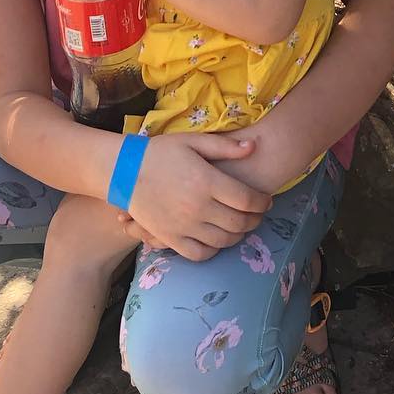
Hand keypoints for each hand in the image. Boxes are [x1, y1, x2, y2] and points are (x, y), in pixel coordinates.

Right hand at [121, 134, 271, 260]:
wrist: (125, 170)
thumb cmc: (161, 152)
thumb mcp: (193, 141)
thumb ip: (224, 146)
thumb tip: (254, 147)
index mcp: (207, 182)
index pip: (247, 200)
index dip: (262, 202)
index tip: (267, 200)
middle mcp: (198, 207)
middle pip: (239, 222)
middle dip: (255, 220)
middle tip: (259, 214)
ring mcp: (184, 226)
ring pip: (223, 240)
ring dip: (239, 235)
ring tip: (242, 226)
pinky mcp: (170, 238)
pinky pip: (199, 253)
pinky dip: (214, 250)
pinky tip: (218, 239)